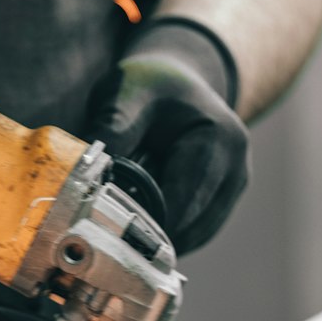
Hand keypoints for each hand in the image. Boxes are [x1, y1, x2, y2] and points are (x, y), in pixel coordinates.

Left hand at [85, 16, 248, 253]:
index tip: (108, 236)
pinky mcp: (222, 199)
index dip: (147, 224)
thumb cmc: (151, 83)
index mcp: (219, 141)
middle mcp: (236, 169)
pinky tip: (136, 229)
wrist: (178, 77)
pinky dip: (167, 234)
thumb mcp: (127, 95)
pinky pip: (195, 231)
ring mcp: (233, 187)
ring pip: (195, 236)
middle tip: (107, 243)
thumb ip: (112, 133)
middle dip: (150, 237)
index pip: (184, 201)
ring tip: (119, 235)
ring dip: (159, 239)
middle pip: (193, 226)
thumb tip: (85, 178)